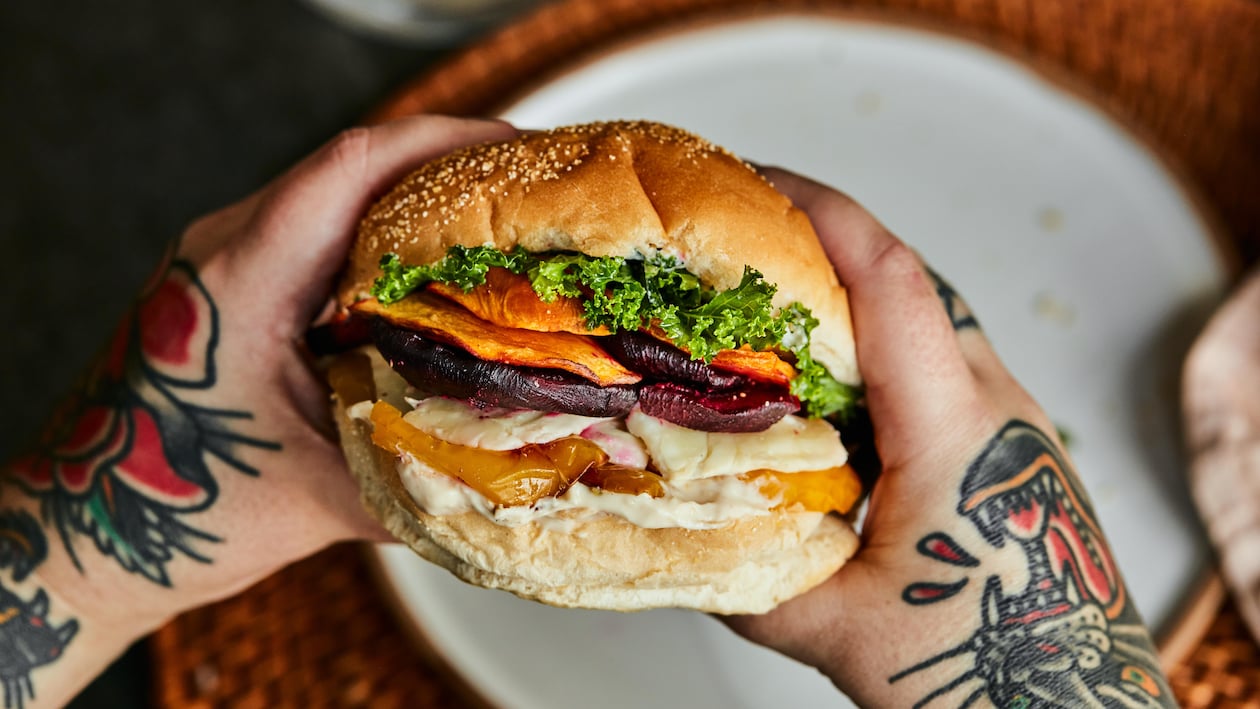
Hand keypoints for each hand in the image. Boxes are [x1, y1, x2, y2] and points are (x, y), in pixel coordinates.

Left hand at [1, 115, 516, 706]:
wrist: (88, 531)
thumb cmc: (171, 510)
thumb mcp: (314, 500)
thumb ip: (422, 481)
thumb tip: (524, 471)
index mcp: (241, 278)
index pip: (354, 167)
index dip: (448, 144)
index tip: (522, 156)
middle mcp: (228, 249)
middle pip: (356, 168)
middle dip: (452, 170)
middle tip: (533, 201)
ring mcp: (226, 263)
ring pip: (339, 198)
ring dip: (421, 206)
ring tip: (501, 236)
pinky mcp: (234, 287)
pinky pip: (321, 237)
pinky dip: (387, 245)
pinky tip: (438, 284)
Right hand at [725, 169, 1174, 707]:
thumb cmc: (983, 673)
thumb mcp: (837, 631)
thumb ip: (745, 578)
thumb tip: (670, 534)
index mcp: (954, 430)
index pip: (891, 285)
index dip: (823, 218)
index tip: (759, 183)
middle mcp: (996, 405)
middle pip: (908, 282)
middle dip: (824, 243)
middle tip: (743, 241)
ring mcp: (1013, 418)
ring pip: (927, 318)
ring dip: (852, 297)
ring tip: (773, 310)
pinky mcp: (1012, 439)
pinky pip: (940, 360)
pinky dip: (879, 346)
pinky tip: (830, 386)